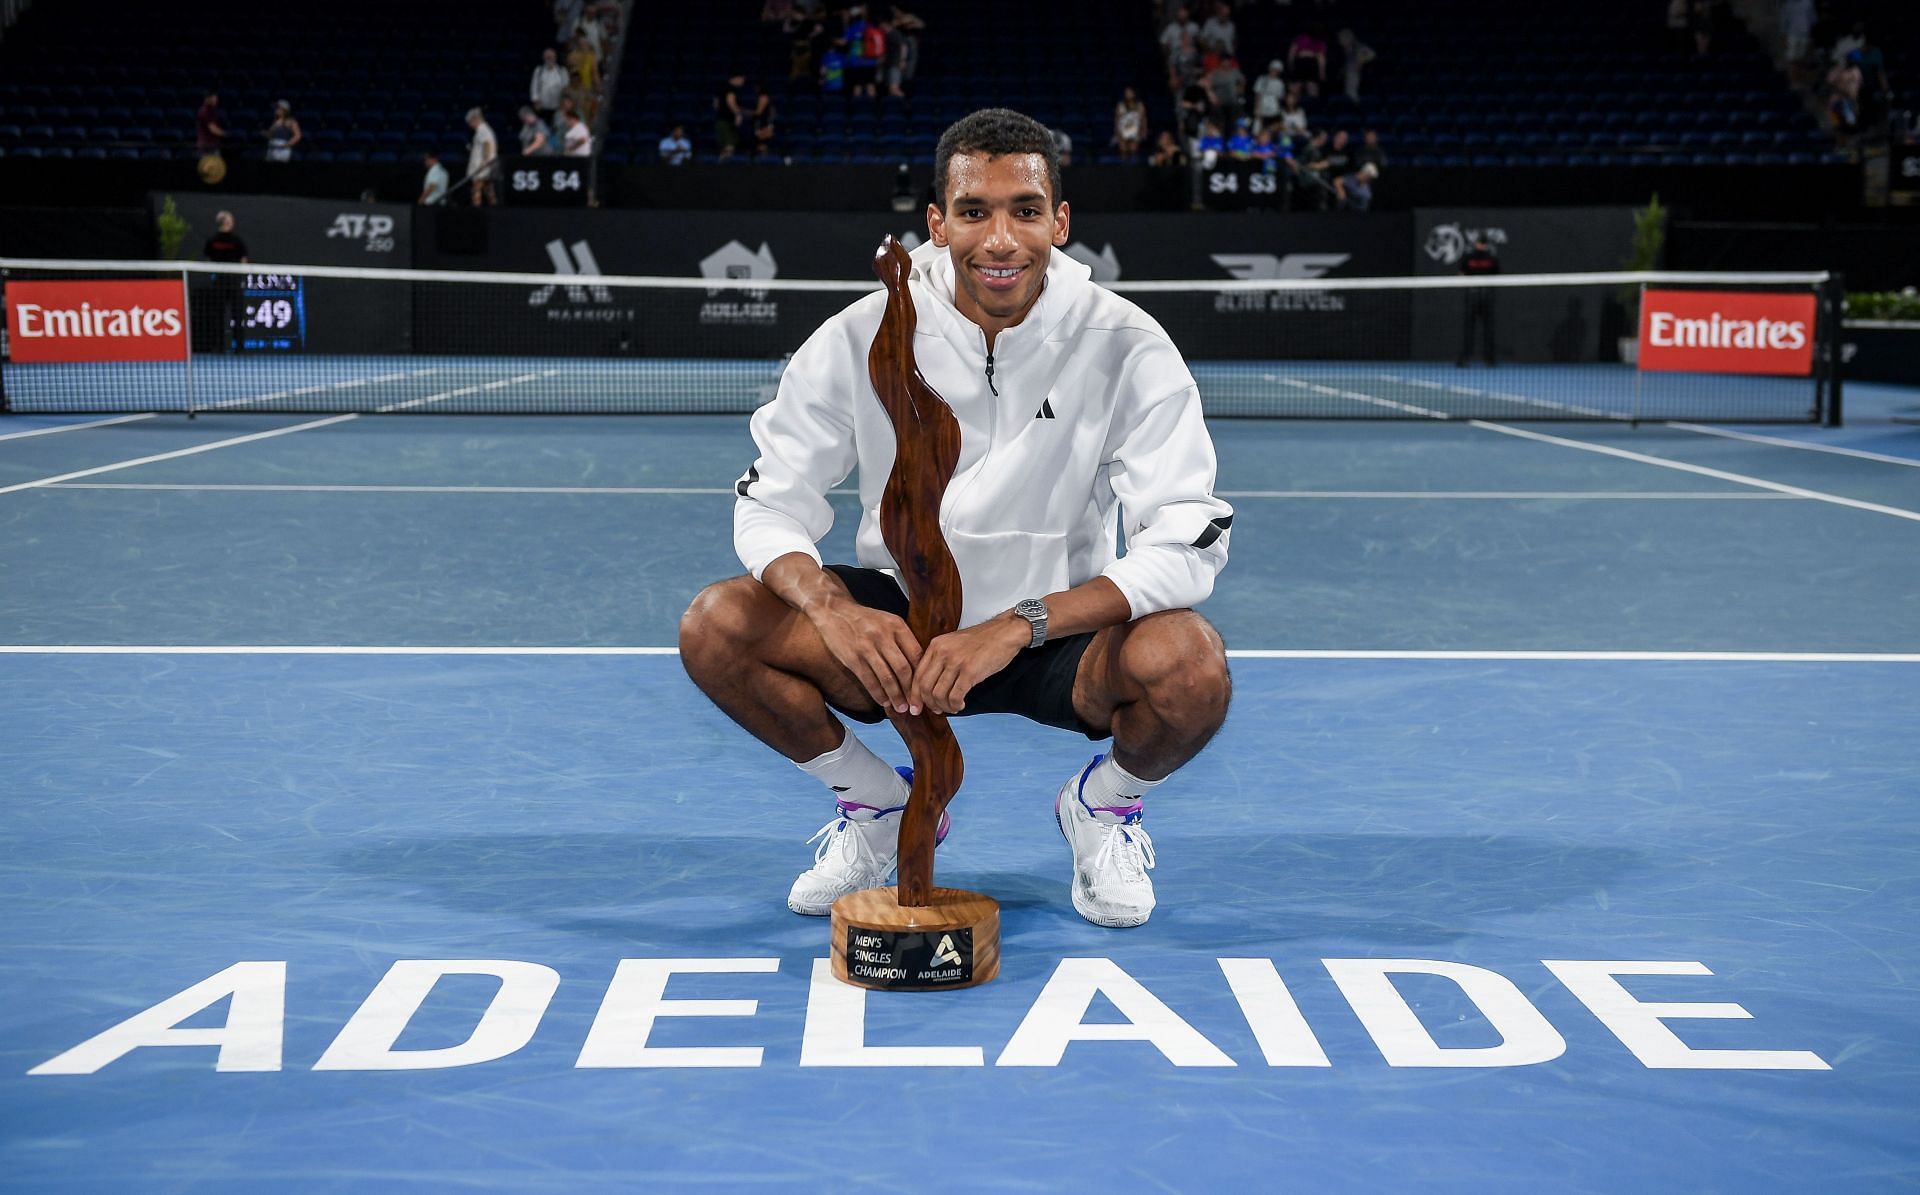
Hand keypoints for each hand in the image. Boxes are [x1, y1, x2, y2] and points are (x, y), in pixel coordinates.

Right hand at [808, 598, 922, 714]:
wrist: (834, 610)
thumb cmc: (865, 619)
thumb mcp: (888, 621)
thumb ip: (903, 640)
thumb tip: (920, 667)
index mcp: (897, 625)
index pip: (916, 655)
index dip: (922, 675)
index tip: (925, 690)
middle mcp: (883, 635)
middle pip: (903, 669)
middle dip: (911, 691)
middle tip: (916, 706)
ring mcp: (867, 647)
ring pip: (887, 677)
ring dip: (895, 697)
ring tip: (901, 708)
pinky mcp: (852, 657)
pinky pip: (869, 680)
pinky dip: (878, 694)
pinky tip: (883, 702)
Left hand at [909, 615, 1028, 715]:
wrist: (1006, 632)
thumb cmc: (984, 640)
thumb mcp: (954, 643)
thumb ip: (941, 659)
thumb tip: (931, 685)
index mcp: (936, 645)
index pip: (917, 675)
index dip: (915, 695)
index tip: (917, 707)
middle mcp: (942, 652)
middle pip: (925, 687)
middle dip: (928, 704)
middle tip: (937, 710)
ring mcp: (956, 662)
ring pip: (938, 694)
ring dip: (944, 706)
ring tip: (952, 707)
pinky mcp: (970, 671)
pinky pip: (955, 696)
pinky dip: (955, 705)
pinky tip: (961, 705)